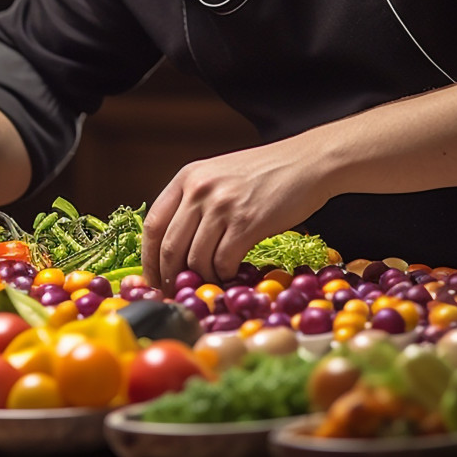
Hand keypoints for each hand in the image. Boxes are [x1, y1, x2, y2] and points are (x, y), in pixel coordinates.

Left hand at [141, 139, 331, 295]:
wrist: (307, 163)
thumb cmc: (265, 174)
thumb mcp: (218, 176)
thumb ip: (195, 203)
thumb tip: (174, 250)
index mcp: (186, 178)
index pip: (153, 225)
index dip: (149, 259)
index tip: (153, 279)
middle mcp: (199, 189)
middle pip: (170, 247)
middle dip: (171, 277)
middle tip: (179, 293)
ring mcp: (222, 205)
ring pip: (196, 259)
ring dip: (203, 279)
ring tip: (213, 283)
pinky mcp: (247, 222)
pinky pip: (223, 262)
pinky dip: (225, 275)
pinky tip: (233, 274)